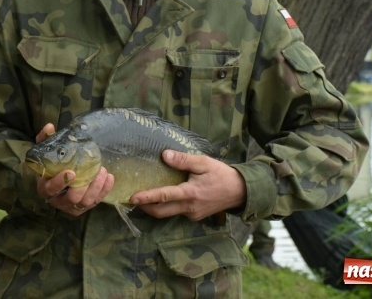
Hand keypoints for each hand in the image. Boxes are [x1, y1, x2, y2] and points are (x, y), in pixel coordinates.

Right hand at [33, 124, 115, 215]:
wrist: (58, 176)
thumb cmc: (52, 164)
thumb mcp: (46, 152)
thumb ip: (45, 139)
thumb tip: (49, 126)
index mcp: (45, 187)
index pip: (51, 189)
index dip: (61, 182)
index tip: (72, 172)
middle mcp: (57, 200)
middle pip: (71, 199)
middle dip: (84, 186)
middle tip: (94, 170)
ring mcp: (71, 206)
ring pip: (85, 202)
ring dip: (96, 188)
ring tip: (103, 171)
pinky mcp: (84, 207)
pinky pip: (95, 202)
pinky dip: (104, 190)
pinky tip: (109, 177)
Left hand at [130, 150, 246, 220]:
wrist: (240, 191)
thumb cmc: (221, 174)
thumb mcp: (203, 162)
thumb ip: (183, 160)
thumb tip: (164, 155)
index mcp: (190, 193)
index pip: (164, 196)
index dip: (147, 197)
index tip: (132, 198)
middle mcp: (189, 208)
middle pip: (161, 212)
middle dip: (145, 207)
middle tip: (132, 199)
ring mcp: (192, 214)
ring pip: (168, 214)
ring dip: (155, 208)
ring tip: (144, 198)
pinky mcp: (195, 216)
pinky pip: (178, 212)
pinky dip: (168, 206)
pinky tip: (166, 197)